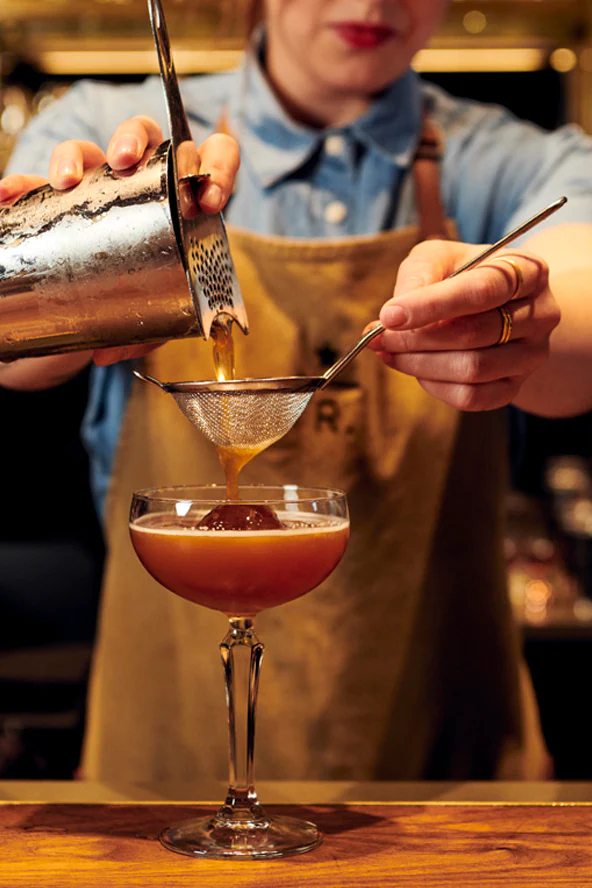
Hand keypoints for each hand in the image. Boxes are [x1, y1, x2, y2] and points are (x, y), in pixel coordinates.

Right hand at [0, 116, 240, 369]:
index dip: (219, 166)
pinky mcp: (56, 202)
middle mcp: (141, 183)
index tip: (209, 200)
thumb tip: (110, 351)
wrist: (90, 318)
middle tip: (125, 163)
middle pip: (142, 135)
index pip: (213, 156)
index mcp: (184, 200)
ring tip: (65, 181)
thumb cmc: (140, 303)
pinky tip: (7, 195)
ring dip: (74, 156)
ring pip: (87, 150)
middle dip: (134, 139)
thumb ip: (150, 331)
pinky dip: (19, 185)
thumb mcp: (158, 319)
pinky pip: (32, 184)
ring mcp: (96, 189)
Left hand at [367, 240, 560, 410]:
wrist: (498, 307)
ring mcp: (532, 355)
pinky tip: (414, 368)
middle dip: (416, 338)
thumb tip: (390, 317)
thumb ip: (418, 277)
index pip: (481, 290)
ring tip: (389, 351)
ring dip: (419, 364)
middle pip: (473, 334)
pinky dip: (435, 386)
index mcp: (527, 271)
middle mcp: (540, 314)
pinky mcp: (515, 386)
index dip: (432, 304)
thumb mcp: (441, 258)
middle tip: (378, 337)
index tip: (389, 315)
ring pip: (472, 370)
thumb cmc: (463, 275)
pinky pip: (473, 398)